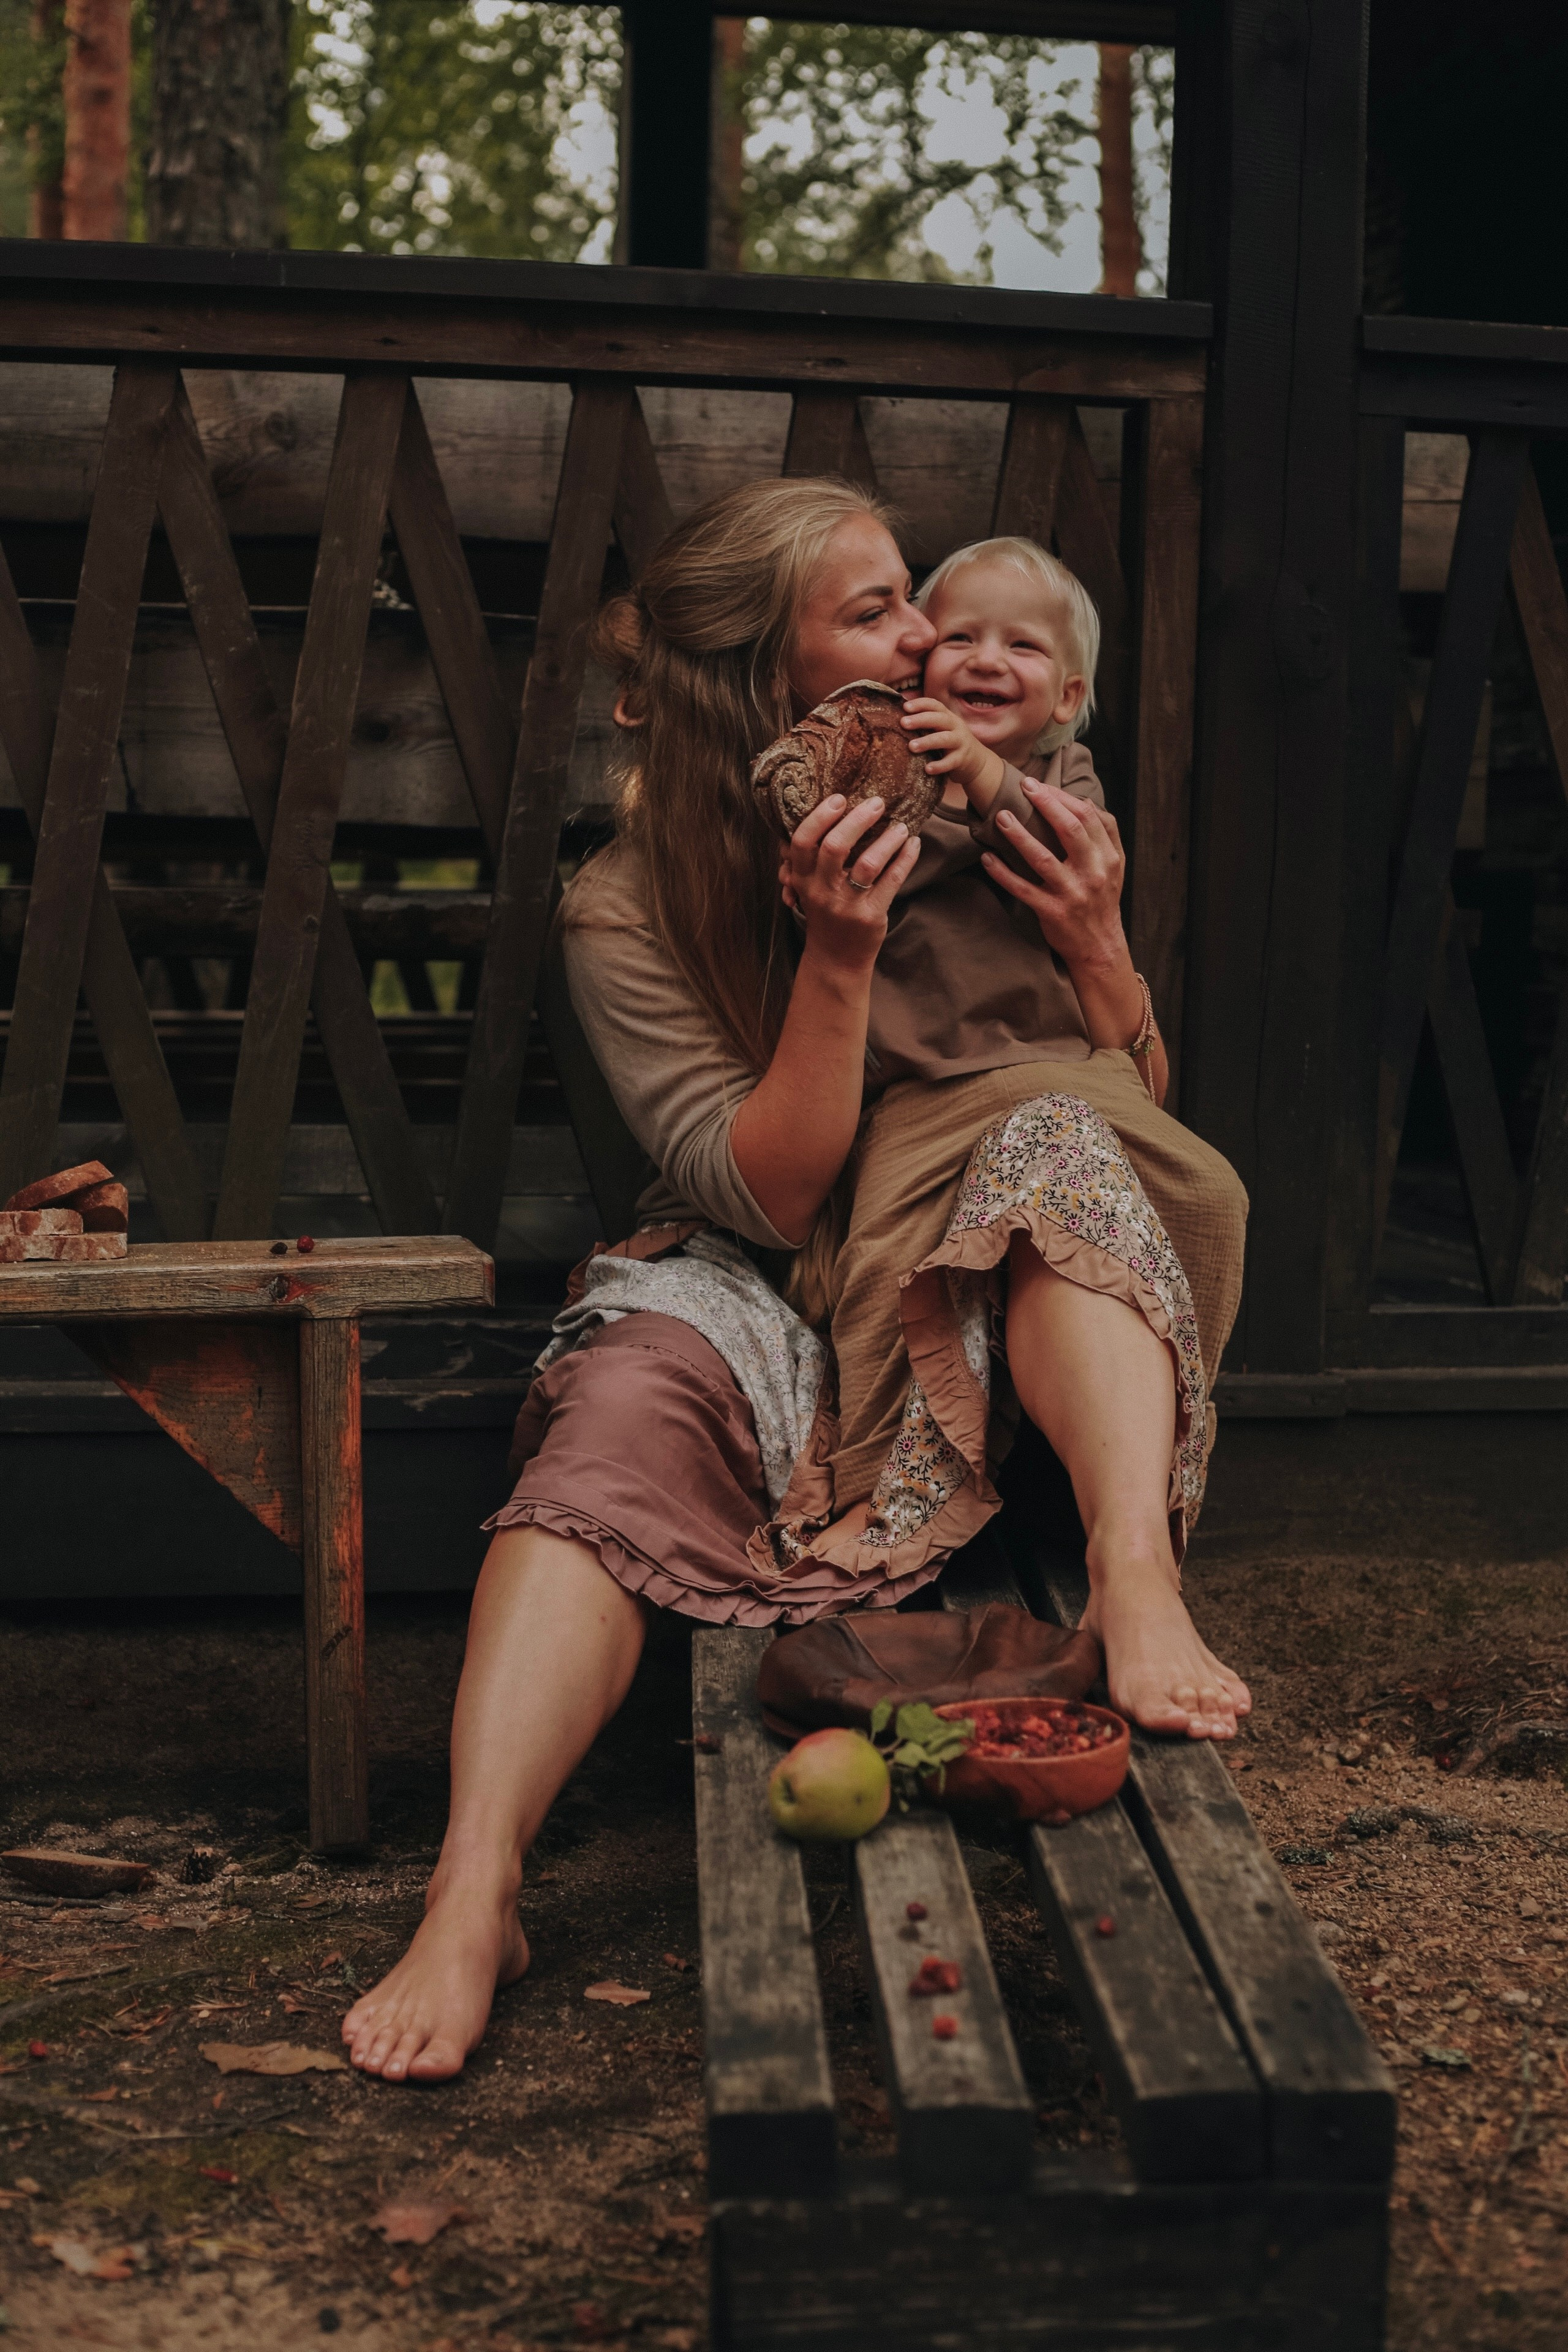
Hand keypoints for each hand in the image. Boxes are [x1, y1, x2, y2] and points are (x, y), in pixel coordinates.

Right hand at [778, 793, 919, 970]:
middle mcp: (821, 892)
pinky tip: (913, 844)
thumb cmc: (825, 914)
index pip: (802, 842)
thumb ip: (811, 859)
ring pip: (867, 863)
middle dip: (858, 819)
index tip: (839, 799)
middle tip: (877, 803)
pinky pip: (892, 880)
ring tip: (901, 826)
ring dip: (888, 839)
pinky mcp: (871, 916)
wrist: (835, 959)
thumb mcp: (808, 888)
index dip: (820, 817)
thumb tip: (827, 814)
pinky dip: (905, 858)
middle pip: (835, 846)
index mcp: (802, 880)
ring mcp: (846, 905)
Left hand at [898, 695, 1002, 805]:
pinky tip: (927, 769)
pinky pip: (950, 762)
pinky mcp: (962, 759)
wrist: (977, 762)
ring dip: (927, 742)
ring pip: (944, 739)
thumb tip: (898, 718)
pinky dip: (939, 766)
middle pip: (939, 719)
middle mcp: (955, 726)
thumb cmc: (950, 744)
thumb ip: (926, 724)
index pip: (935, 705)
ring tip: (911, 746)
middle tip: (903, 723)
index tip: (905, 706)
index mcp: (948, 717)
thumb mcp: (942, 729)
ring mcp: (960, 742)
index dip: (921, 704)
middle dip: (921, 720)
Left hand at [980, 778, 1126, 968]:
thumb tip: (1085, 801)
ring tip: (1002, 817)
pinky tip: (988, 858)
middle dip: (1046, 803)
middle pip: (1070, 830)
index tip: (1040, 784)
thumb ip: (1106, 834)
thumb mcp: (1115, 866)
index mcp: (1109, 858)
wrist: (1099, 947)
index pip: (1087, 817)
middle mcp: (1093, 873)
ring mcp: (1072, 894)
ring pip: (1043, 858)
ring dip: (1020, 835)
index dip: (1063, 797)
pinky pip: (1023, 889)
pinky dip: (1003, 873)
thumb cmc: (1102, 900)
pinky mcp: (1052, 912)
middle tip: (1024, 786)